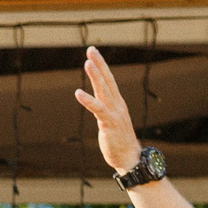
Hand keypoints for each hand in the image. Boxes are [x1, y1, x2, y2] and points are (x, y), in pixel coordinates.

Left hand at [72, 46, 143, 172]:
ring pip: (103, 90)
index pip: (109, 81)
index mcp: (117, 104)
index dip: (101, 66)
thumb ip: (105, 111)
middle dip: (99, 64)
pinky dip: (87, 100)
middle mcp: (117, 105)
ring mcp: (114, 113)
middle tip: (91, 49)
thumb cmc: (119, 142)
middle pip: (107, 80)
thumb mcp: (111, 122)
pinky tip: (78, 92)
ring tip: (87, 63)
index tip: (94, 54)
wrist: (129, 158)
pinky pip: (97, 109)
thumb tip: (98, 106)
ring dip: (95, 76)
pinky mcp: (109, 123)